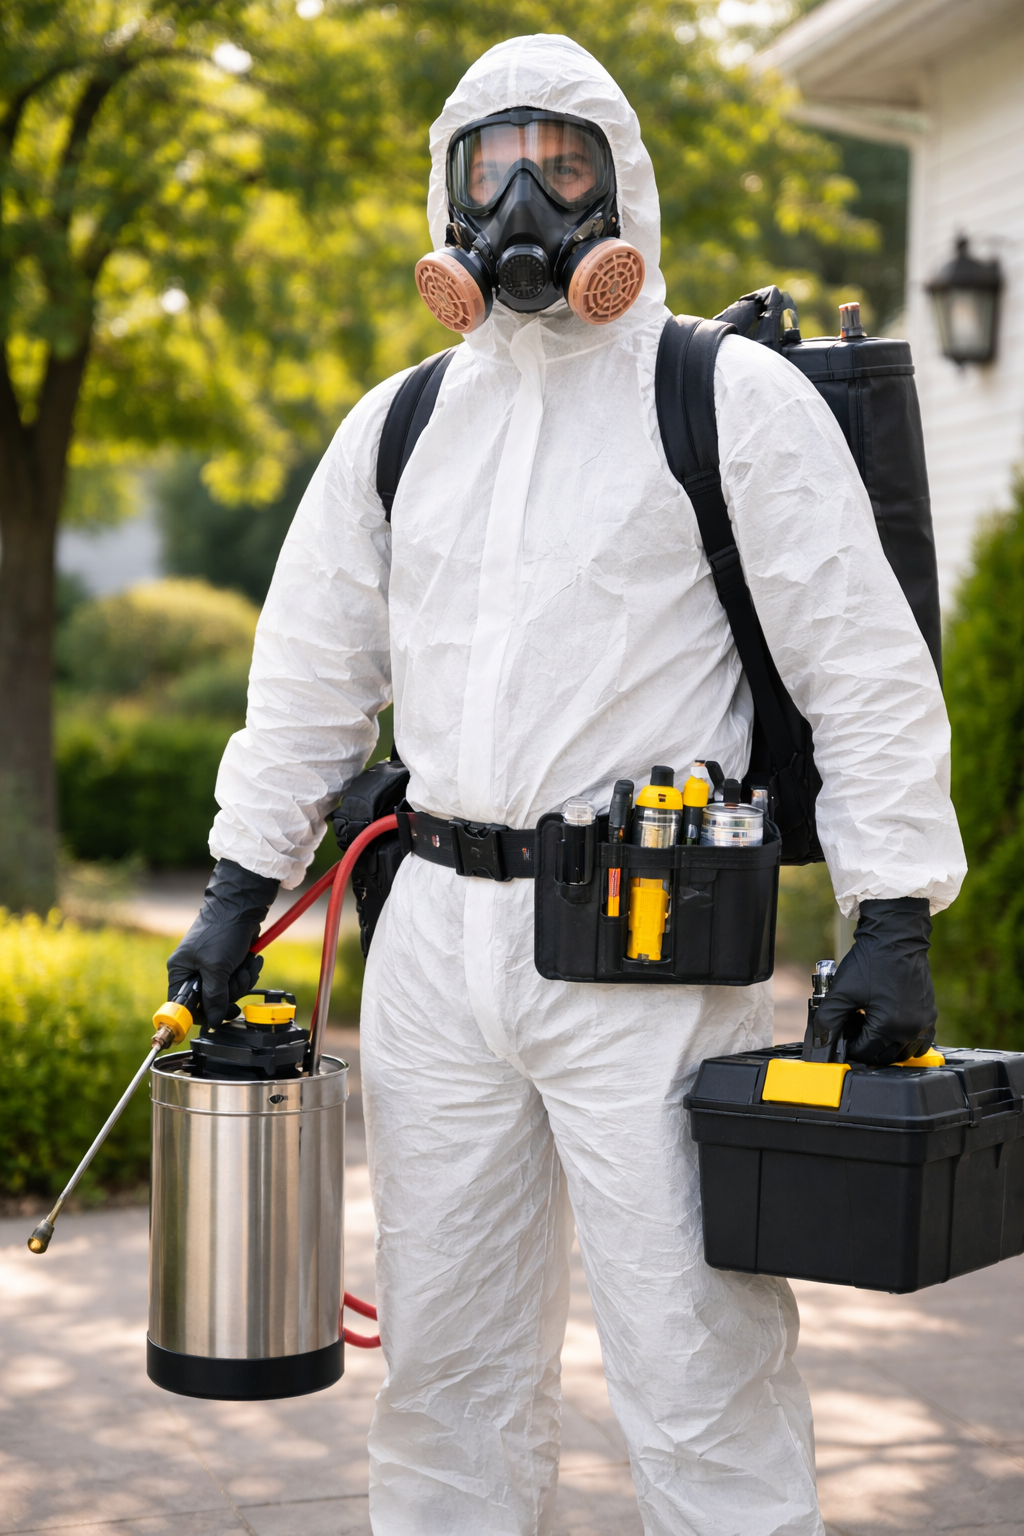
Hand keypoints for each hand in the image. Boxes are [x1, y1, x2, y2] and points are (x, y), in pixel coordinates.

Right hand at [167, 859, 279, 1025]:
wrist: (242, 907)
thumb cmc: (222, 932)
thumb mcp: (216, 968)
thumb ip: (214, 997)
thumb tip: (214, 1021)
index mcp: (180, 972)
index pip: (184, 1006)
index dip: (200, 1014)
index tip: (215, 1018)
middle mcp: (193, 972)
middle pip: (211, 1002)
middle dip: (230, 991)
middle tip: (235, 978)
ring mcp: (212, 968)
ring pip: (228, 992)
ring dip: (241, 981)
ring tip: (245, 964)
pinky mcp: (228, 964)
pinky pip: (238, 981)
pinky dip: (247, 972)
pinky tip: (251, 960)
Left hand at [813, 897, 936, 1065]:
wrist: (895, 938)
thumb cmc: (870, 962)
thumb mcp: (841, 992)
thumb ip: (827, 1020)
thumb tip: (821, 1041)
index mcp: (889, 1027)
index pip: (864, 1053)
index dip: (848, 1046)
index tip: (841, 1034)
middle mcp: (910, 1030)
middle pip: (883, 1056)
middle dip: (865, 1047)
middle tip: (853, 1029)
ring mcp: (923, 1023)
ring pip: (901, 1052)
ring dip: (884, 1046)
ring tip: (869, 1026)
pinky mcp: (930, 1015)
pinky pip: (918, 1041)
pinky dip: (903, 1040)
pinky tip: (888, 1026)